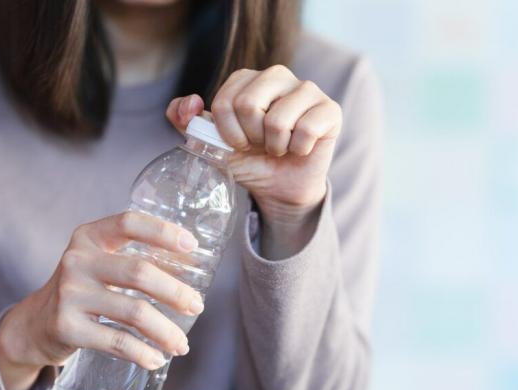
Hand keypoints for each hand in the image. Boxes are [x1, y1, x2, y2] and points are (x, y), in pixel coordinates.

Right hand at [0, 212, 203, 389]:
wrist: (35, 323)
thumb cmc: (84, 289)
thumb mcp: (100, 263)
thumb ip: (134, 259)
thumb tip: (192, 272)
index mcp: (89, 236)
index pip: (128, 223)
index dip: (163, 231)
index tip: (192, 245)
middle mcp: (76, 260)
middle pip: (139, 272)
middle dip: (175, 292)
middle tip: (197, 306)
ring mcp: (69, 294)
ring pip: (134, 312)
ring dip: (165, 331)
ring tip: (181, 344)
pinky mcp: (67, 327)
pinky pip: (117, 342)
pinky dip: (143, 353)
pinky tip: (156, 359)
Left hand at [166, 65, 341, 224]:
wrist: (279, 186)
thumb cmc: (248, 159)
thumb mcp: (210, 143)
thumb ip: (186, 121)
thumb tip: (191, 104)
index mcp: (247, 78)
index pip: (225, 102)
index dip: (228, 133)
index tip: (239, 142)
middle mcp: (277, 75)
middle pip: (249, 105)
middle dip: (250, 138)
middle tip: (260, 145)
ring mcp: (307, 89)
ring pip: (277, 121)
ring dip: (275, 146)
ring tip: (280, 147)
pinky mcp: (330, 109)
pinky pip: (306, 130)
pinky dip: (298, 149)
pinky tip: (300, 148)